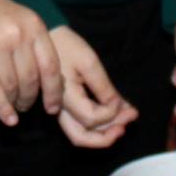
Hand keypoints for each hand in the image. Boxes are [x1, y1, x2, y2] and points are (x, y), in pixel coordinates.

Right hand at [0, 0, 58, 124]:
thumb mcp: (16, 18)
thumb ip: (29, 43)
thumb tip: (45, 78)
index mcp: (33, 25)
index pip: (52, 66)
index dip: (55, 91)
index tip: (53, 107)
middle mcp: (19, 35)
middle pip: (32, 80)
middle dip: (30, 99)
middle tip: (26, 107)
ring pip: (12, 87)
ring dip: (15, 103)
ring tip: (14, 109)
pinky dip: (1, 108)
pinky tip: (6, 119)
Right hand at [52, 26, 137, 147]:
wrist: (46, 38)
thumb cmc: (66, 46)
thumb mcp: (89, 61)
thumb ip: (103, 87)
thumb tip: (117, 108)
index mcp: (64, 97)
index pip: (92, 118)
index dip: (111, 113)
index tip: (123, 101)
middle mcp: (58, 109)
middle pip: (81, 137)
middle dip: (108, 135)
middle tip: (130, 120)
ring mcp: (58, 110)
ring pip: (78, 135)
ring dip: (103, 134)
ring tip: (124, 123)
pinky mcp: (62, 107)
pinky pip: (77, 126)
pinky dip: (96, 127)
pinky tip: (113, 115)